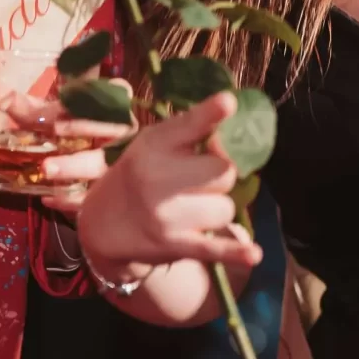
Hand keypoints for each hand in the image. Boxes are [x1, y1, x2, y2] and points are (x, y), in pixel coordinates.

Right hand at [46, 93, 263, 280]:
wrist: (105, 224)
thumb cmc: (140, 175)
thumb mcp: (153, 144)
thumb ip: (190, 132)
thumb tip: (235, 128)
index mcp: (154, 145)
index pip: (189, 125)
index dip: (211, 114)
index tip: (228, 103)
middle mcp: (157, 177)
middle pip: (224, 172)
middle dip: (219, 177)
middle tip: (199, 181)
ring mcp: (166, 214)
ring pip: (226, 208)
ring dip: (217, 208)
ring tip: (194, 208)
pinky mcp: (175, 245)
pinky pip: (215, 248)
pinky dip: (236, 252)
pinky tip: (254, 255)